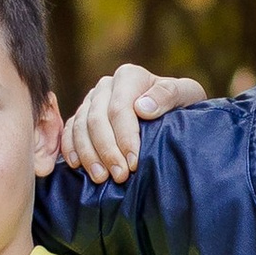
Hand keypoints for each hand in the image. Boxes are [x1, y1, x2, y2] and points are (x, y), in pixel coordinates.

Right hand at [59, 64, 207, 182]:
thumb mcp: (186, 95)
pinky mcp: (81, 117)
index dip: (124, 137)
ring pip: (80, 127)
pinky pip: (69, 131)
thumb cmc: (181, 105)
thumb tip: (142, 108)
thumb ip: (168, 95)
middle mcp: (106, 86)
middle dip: (107, 150)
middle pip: (96, 119)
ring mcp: (91, 101)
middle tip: (120, 176)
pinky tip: (77, 166)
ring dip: (88, 154)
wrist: (172, 112)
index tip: (134, 163)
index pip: (119, 108)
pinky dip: (70, 148)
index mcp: (129, 76)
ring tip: (101, 178)